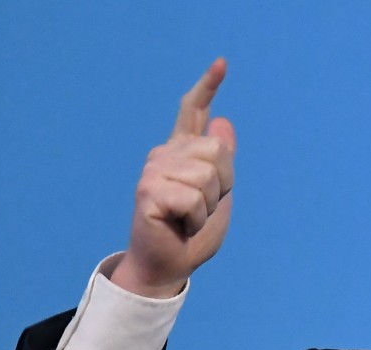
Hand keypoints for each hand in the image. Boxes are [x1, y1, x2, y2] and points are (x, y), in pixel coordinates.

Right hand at [111, 58, 235, 297]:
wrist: (171, 264)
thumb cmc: (193, 233)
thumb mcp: (219, 196)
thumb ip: (222, 163)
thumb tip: (223, 122)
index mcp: (182, 152)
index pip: (192, 111)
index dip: (207, 86)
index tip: (222, 63)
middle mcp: (165, 154)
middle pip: (218, 152)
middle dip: (223, 187)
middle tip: (203, 209)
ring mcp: (153, 170)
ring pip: (207, 177)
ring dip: (209, 207)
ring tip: (189, 219)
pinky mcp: (148, 191)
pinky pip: (193, 199)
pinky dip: (196, 220)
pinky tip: (180, 225)